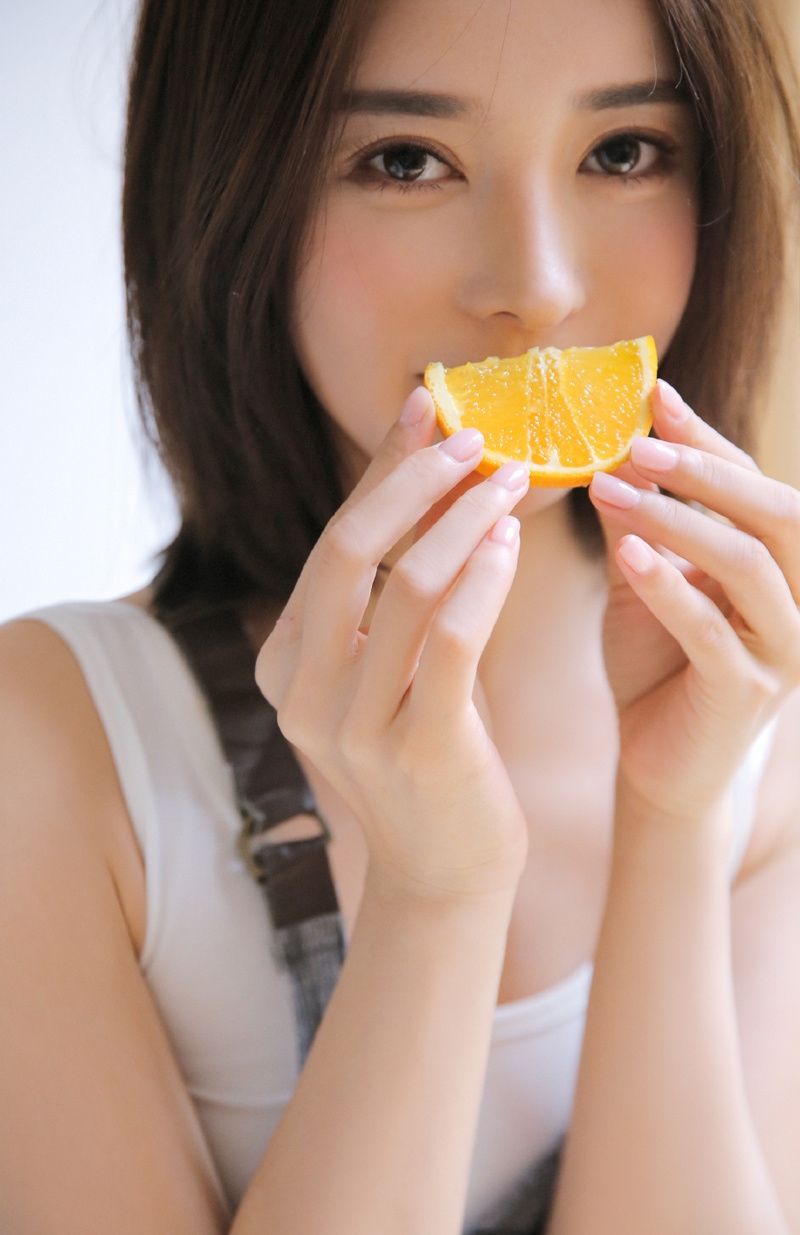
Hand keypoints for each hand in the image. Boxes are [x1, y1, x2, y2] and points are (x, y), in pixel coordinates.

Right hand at [255, 388, 529, 900]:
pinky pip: (453, 640)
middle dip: (415, 481)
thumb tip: (432, 469)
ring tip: (512, 483)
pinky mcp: (417, 749)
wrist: (448, 869)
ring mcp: (352, 726)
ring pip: (406, 587)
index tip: (427, 409)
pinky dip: (486, 578)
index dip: (382, 470)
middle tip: (475, 437)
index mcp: (284, 661)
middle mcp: (301, 690)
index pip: (332, 541)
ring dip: (466, 520)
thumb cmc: (431, 748)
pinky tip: (514, 544)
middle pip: (348, 550)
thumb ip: (399, 582)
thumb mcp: (399, 661)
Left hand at [590, 381, 799, 822]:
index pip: (753, 486)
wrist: (659, 764)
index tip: (653, 396)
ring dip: (679, 520)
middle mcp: (798, 600)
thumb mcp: (640, 582)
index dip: (705, 439)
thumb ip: (634, 525)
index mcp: (779, 565)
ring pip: (749, 564)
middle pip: (776, 512)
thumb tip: (606, 449)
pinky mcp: (747, 693)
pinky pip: (715, 631)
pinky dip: (671, 588)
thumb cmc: (655, 666)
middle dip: (707, 471)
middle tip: (637, 443)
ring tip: (612, 489)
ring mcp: (782, 649)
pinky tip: (626, 555)